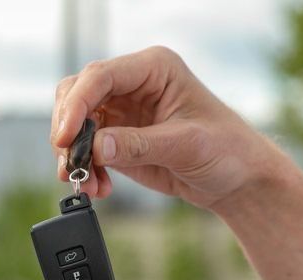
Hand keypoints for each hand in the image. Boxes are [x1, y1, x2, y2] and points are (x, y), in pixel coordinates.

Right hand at [51, 46, 282, 209]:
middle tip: (70, 164)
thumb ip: (138, 145)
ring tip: (86, 183)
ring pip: (75, 124)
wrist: (236, 180)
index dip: (77, 105)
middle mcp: (133, 85)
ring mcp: (123, 112)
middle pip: (77, 95)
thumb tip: (95, 147)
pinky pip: (85, 150)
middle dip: (67, 130)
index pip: (100, 76)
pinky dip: (84, 169)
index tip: (66, 137)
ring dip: (72, 155)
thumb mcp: (185, 145)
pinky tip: (98, 187)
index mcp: (153, 69)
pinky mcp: (118, 139)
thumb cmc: (226, 150)